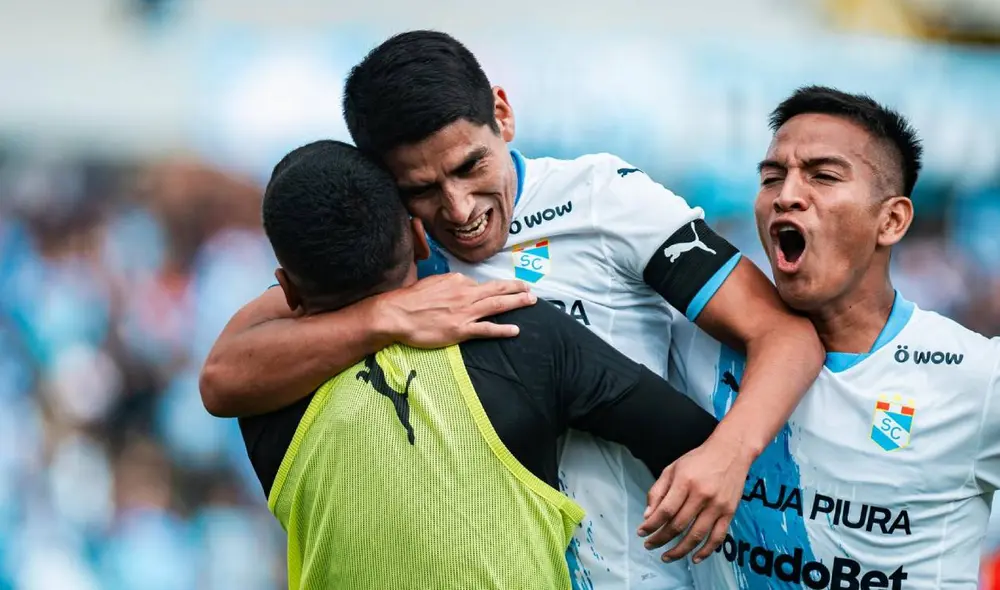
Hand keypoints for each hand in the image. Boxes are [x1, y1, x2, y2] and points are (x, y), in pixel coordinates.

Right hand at [376, 273, 535, 347]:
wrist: (396, 314)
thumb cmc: (409, 299)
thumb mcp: (431, 282)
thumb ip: (447, 284)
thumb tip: (456, 285)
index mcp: (457, 280)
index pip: (478, 284)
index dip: (489, 289)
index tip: (500, 290)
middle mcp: (465, 294)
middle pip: (496, 289)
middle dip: (516, 288)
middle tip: (530, 289)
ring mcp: (465, 312)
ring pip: (497, 305)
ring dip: (516, 303)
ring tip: (531, 301)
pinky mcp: (461, 330)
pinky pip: (487, 329)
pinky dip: (503, 329)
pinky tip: (515, 330)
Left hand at [637, 435, 752, 563]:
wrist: (731, 451)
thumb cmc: (698, 459)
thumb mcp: (673, 468)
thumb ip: (658, 491)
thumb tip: (647, 515)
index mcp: (685, 482)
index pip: (665, 510)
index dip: (651, 525)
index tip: (641, 533)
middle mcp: (702, 495)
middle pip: (678, 525)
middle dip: (660, 539)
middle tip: (649, 545)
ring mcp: (717, 505)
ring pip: (696, 535)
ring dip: (679, 550)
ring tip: (666, 556)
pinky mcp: (729, 512)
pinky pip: (718, 537)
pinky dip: (706, 551)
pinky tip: (694, 558)